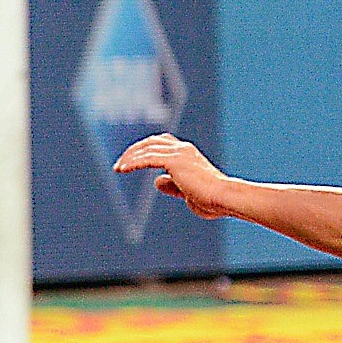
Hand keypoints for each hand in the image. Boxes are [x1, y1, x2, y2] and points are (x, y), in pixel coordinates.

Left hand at [113, 134, 236, 219]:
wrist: (224, 198)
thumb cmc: (211, 200)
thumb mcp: (187, 193)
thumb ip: (172, 186)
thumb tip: (156, 182)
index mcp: (188, 154)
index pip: (161, 144)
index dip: (144, 150)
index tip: (130, 162)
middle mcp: (183, 149)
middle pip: (151, 142)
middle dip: (133, 151)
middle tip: (119, 164)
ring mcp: (179, 153)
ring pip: (147, 148)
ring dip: (129, 157)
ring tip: (117, 168)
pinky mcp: (175, 161)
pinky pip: (148, 158)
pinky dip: (133, 162)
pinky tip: (122, 169)